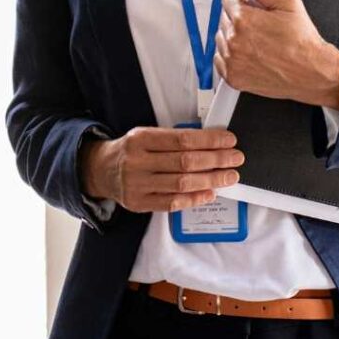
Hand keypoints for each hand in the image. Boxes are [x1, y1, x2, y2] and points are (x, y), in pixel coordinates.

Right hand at [80, 127, 243, 212]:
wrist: (102, 170)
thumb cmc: (131, 150)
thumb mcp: (145, 135)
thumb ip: (172, 139)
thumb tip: (210, 142)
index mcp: (141, 139)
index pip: (182, 139)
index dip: (209, 140)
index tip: (229, 140)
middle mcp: (138, 162)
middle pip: (185, 162)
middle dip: (216, 160)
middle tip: (236, 158)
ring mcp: (138, 185)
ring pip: (181, 184)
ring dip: (211, 180)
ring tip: (229, 176)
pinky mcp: (140, 204)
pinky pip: (172, 203)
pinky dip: (194, 199)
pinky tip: (210, 193)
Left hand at [214, 0, 338, 108]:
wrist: (312, 72)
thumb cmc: (303, 41)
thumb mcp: (287, 3)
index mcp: (244, 20)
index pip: (227, 0)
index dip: (243, 1)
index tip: (253, 9)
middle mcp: (234, 41)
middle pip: (223, 18)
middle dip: (239, 18)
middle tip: (260, 27)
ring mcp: (232, 61)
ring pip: (221, 38)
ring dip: (233, 37)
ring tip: (257, 42)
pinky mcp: (233, 78)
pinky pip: (220, 60)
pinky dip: (230, 56)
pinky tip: (249, 55)